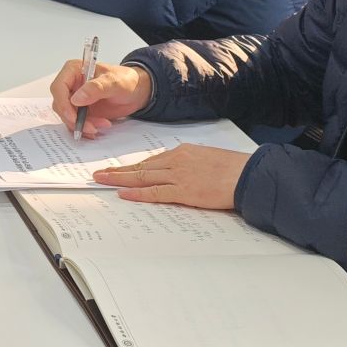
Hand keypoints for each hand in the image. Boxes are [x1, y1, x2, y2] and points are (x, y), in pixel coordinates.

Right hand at [50, 59, 153, 138]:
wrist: (137, 91)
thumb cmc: (126, 80)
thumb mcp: (114, 82)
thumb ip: (95, 88)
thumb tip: (76, 99)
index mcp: (73, 71)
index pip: (58, 88)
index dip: (63, 104)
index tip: (74, 117)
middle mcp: (71, 85)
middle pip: (60, 105)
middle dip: (74, 119)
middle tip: (91, 127)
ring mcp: (75, 99)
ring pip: (67, 116)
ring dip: (82, 125)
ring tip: (101, 125)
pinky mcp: (81, 111)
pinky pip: (76, 123)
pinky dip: (85, 129)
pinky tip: (98, 129)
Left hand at [94, 147, 252, 209]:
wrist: (248, 174)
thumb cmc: (232, 168)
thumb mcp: (206, 159)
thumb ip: (189, 164)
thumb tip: (177, 171)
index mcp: (182, 152)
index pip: (151, 161)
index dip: (132, 167)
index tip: (118, 169)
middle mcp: (176, 161)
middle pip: (140, 167)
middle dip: (118, 171)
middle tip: (98, 175)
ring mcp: (179, 176)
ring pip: (142, 177)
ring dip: (120, 180)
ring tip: (102, 182)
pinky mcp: (184, 191)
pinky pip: (155, 192)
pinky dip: (138, 193)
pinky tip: (124, 194)